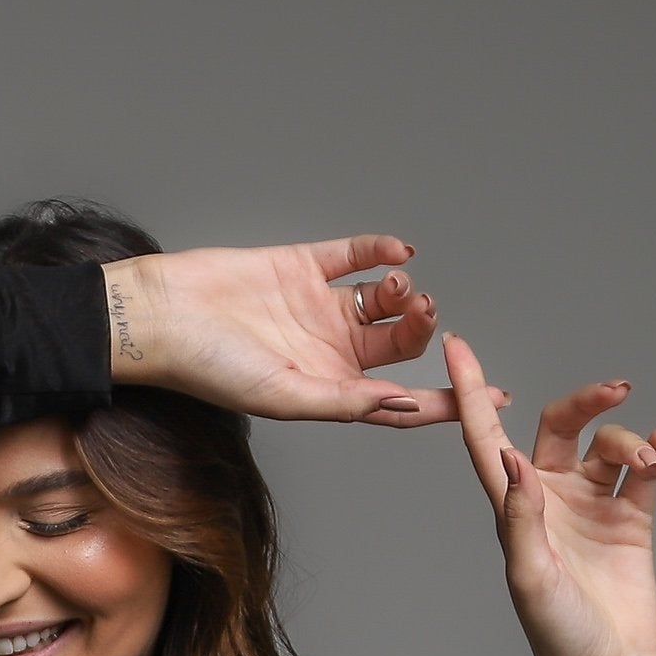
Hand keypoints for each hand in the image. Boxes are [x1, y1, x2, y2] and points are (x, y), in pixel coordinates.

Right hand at [107, 238, 508, 428]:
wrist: (162, 314)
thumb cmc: (209, 368)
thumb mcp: (283, 396)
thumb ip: (344, 401)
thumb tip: (401, 405)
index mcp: (326, 391)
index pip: (398, 400)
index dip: (445, 401)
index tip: (493, 398)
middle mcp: (327, 352)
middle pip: (396, 345)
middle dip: (419, 331)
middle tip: (424, 314)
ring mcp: (316, 307)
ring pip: (381, 299)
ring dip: (402, 291)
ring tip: (399, 285)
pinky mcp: (302, 266)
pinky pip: (355, 255)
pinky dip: (381, 250)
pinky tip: (399, 251)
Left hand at [445, 333, 655, 655]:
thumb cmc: (558, 635)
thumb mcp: (529, 577)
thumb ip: (521, 517)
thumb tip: (513, 460)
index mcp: (512, 510)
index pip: (487, 439)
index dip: (471, 393)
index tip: (456, 345)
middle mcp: (548, 500)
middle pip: (558, 425)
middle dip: (585, 400)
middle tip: (616, 390)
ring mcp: (590, 508)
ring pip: (606, 444)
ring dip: (628, 440)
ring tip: (645, 463)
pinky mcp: (630, 519)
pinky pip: (642, 468)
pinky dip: (655, 447)